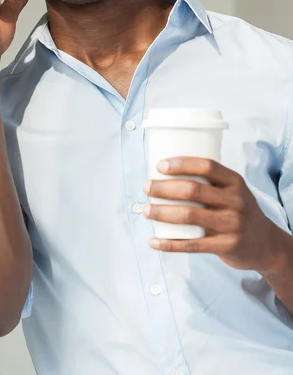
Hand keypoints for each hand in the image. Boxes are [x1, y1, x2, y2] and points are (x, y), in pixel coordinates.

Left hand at [142, 157, 278, 271]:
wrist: (265, 244)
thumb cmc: (238, 211)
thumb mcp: (234, 191)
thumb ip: (209, 183)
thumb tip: (164, 174)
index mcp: (235, 182)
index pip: (207, 166)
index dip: (181, 164)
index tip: (159, 166)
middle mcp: (235, 201)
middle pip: (193, 190)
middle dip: (164, 188)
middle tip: (146, 188)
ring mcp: (231, 225)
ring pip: (188, 216)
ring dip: (161, 213)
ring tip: (145, 210)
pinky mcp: (226, 246)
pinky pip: (192, 245)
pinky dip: (169, 244)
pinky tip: (153, 242)